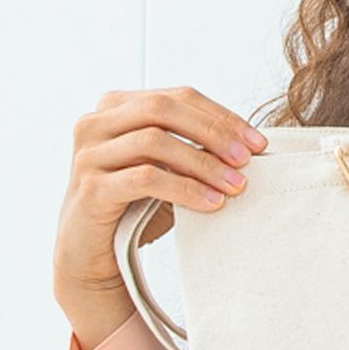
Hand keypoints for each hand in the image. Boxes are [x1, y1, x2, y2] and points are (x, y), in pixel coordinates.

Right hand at [54, 86, 267, 295]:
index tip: (259, 143)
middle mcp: (96, 122)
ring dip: (203, 163)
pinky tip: (212, 203)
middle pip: (163, 108)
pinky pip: (145, 179)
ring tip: (235, 185)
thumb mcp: (168, 169)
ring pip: (154, 141)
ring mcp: (89, 154)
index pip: (178, 96)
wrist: (95, 253)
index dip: (222, 116)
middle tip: (247, 160)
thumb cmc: (135, 207)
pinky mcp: (90, 188)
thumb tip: (250, 145)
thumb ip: (193, 149)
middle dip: (213, 132)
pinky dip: (185, 189)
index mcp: (117, 107)